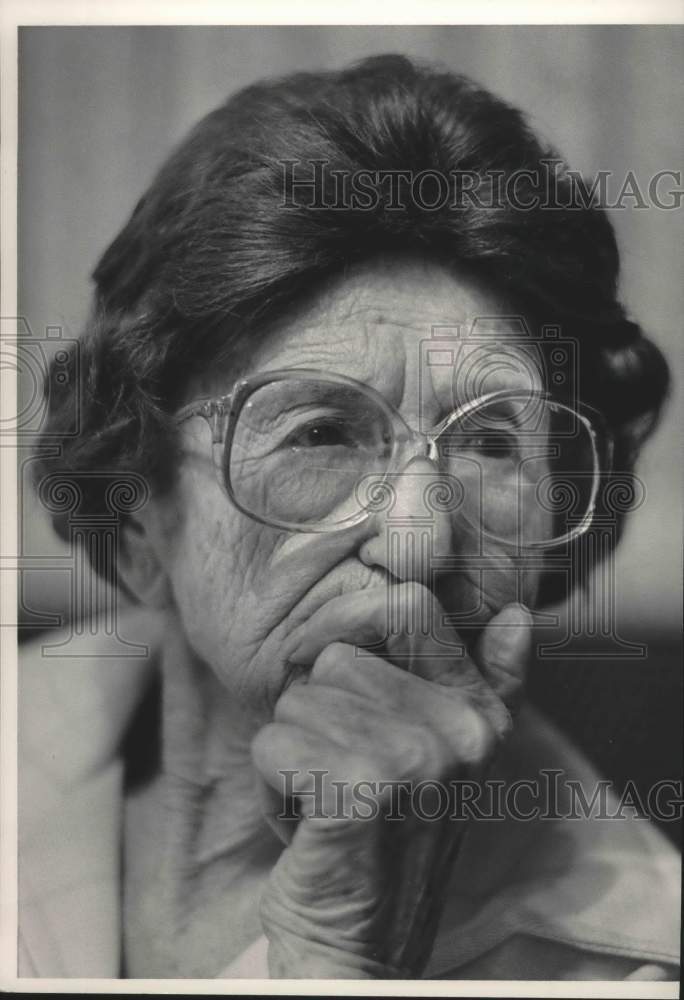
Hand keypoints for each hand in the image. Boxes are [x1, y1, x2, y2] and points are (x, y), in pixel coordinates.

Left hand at [251, 584, 530, 977]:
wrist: (357, 946)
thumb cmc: (389, 840)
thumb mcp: (445, 759)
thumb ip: (486, 684)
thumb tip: (515, 614)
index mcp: (481, 714)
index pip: (409, 612)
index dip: (353, 648)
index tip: (346, 701)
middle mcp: (460, 730)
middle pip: (334, 661)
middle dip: (320, 720)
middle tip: (348, 780)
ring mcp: (415, 758)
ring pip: (297, 701)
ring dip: (295, 755)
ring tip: (332, 802)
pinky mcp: (361, 789)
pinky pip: (273, 745)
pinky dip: (273, 788)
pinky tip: (309, 826)